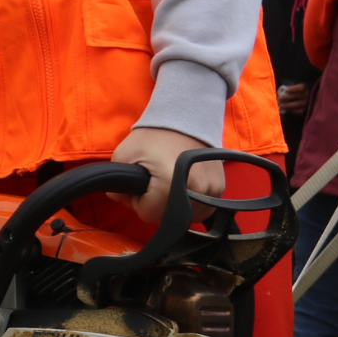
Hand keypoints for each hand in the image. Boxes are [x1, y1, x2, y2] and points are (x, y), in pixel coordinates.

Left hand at [109, 127, 225, 224]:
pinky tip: (184, 183)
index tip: (142, 181)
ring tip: (170, 180)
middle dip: (156, 204)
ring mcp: (211, 190)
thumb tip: (124, 201)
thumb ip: (117, 185)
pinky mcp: (220, 188)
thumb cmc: (151, 137)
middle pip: (166, 218)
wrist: (183, 118)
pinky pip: (202, 209)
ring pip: (185, 218)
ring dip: (174, 205)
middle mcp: (195, 190)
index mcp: (169, 183)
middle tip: (155, 179)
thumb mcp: (123, 156)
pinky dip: (191, 202)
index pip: (148, 214)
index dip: (138, 200)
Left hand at [277, 83, 309, 113]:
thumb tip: (281, 91)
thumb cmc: (288, 91)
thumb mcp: (288, 87)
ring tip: (281, 106)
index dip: (294, 89)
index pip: (301, 87)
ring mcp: (306, 102)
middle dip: (288, 97)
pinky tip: (287, 109)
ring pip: (298, 104)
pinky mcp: (304, 109)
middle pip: (299, 96)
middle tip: (280, 98)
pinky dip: (292, 110)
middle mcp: (306, 94)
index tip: (285, 90)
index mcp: (304, 87)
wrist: (290, 98)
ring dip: (288, 105)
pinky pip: (300, 111)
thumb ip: (285, 88)